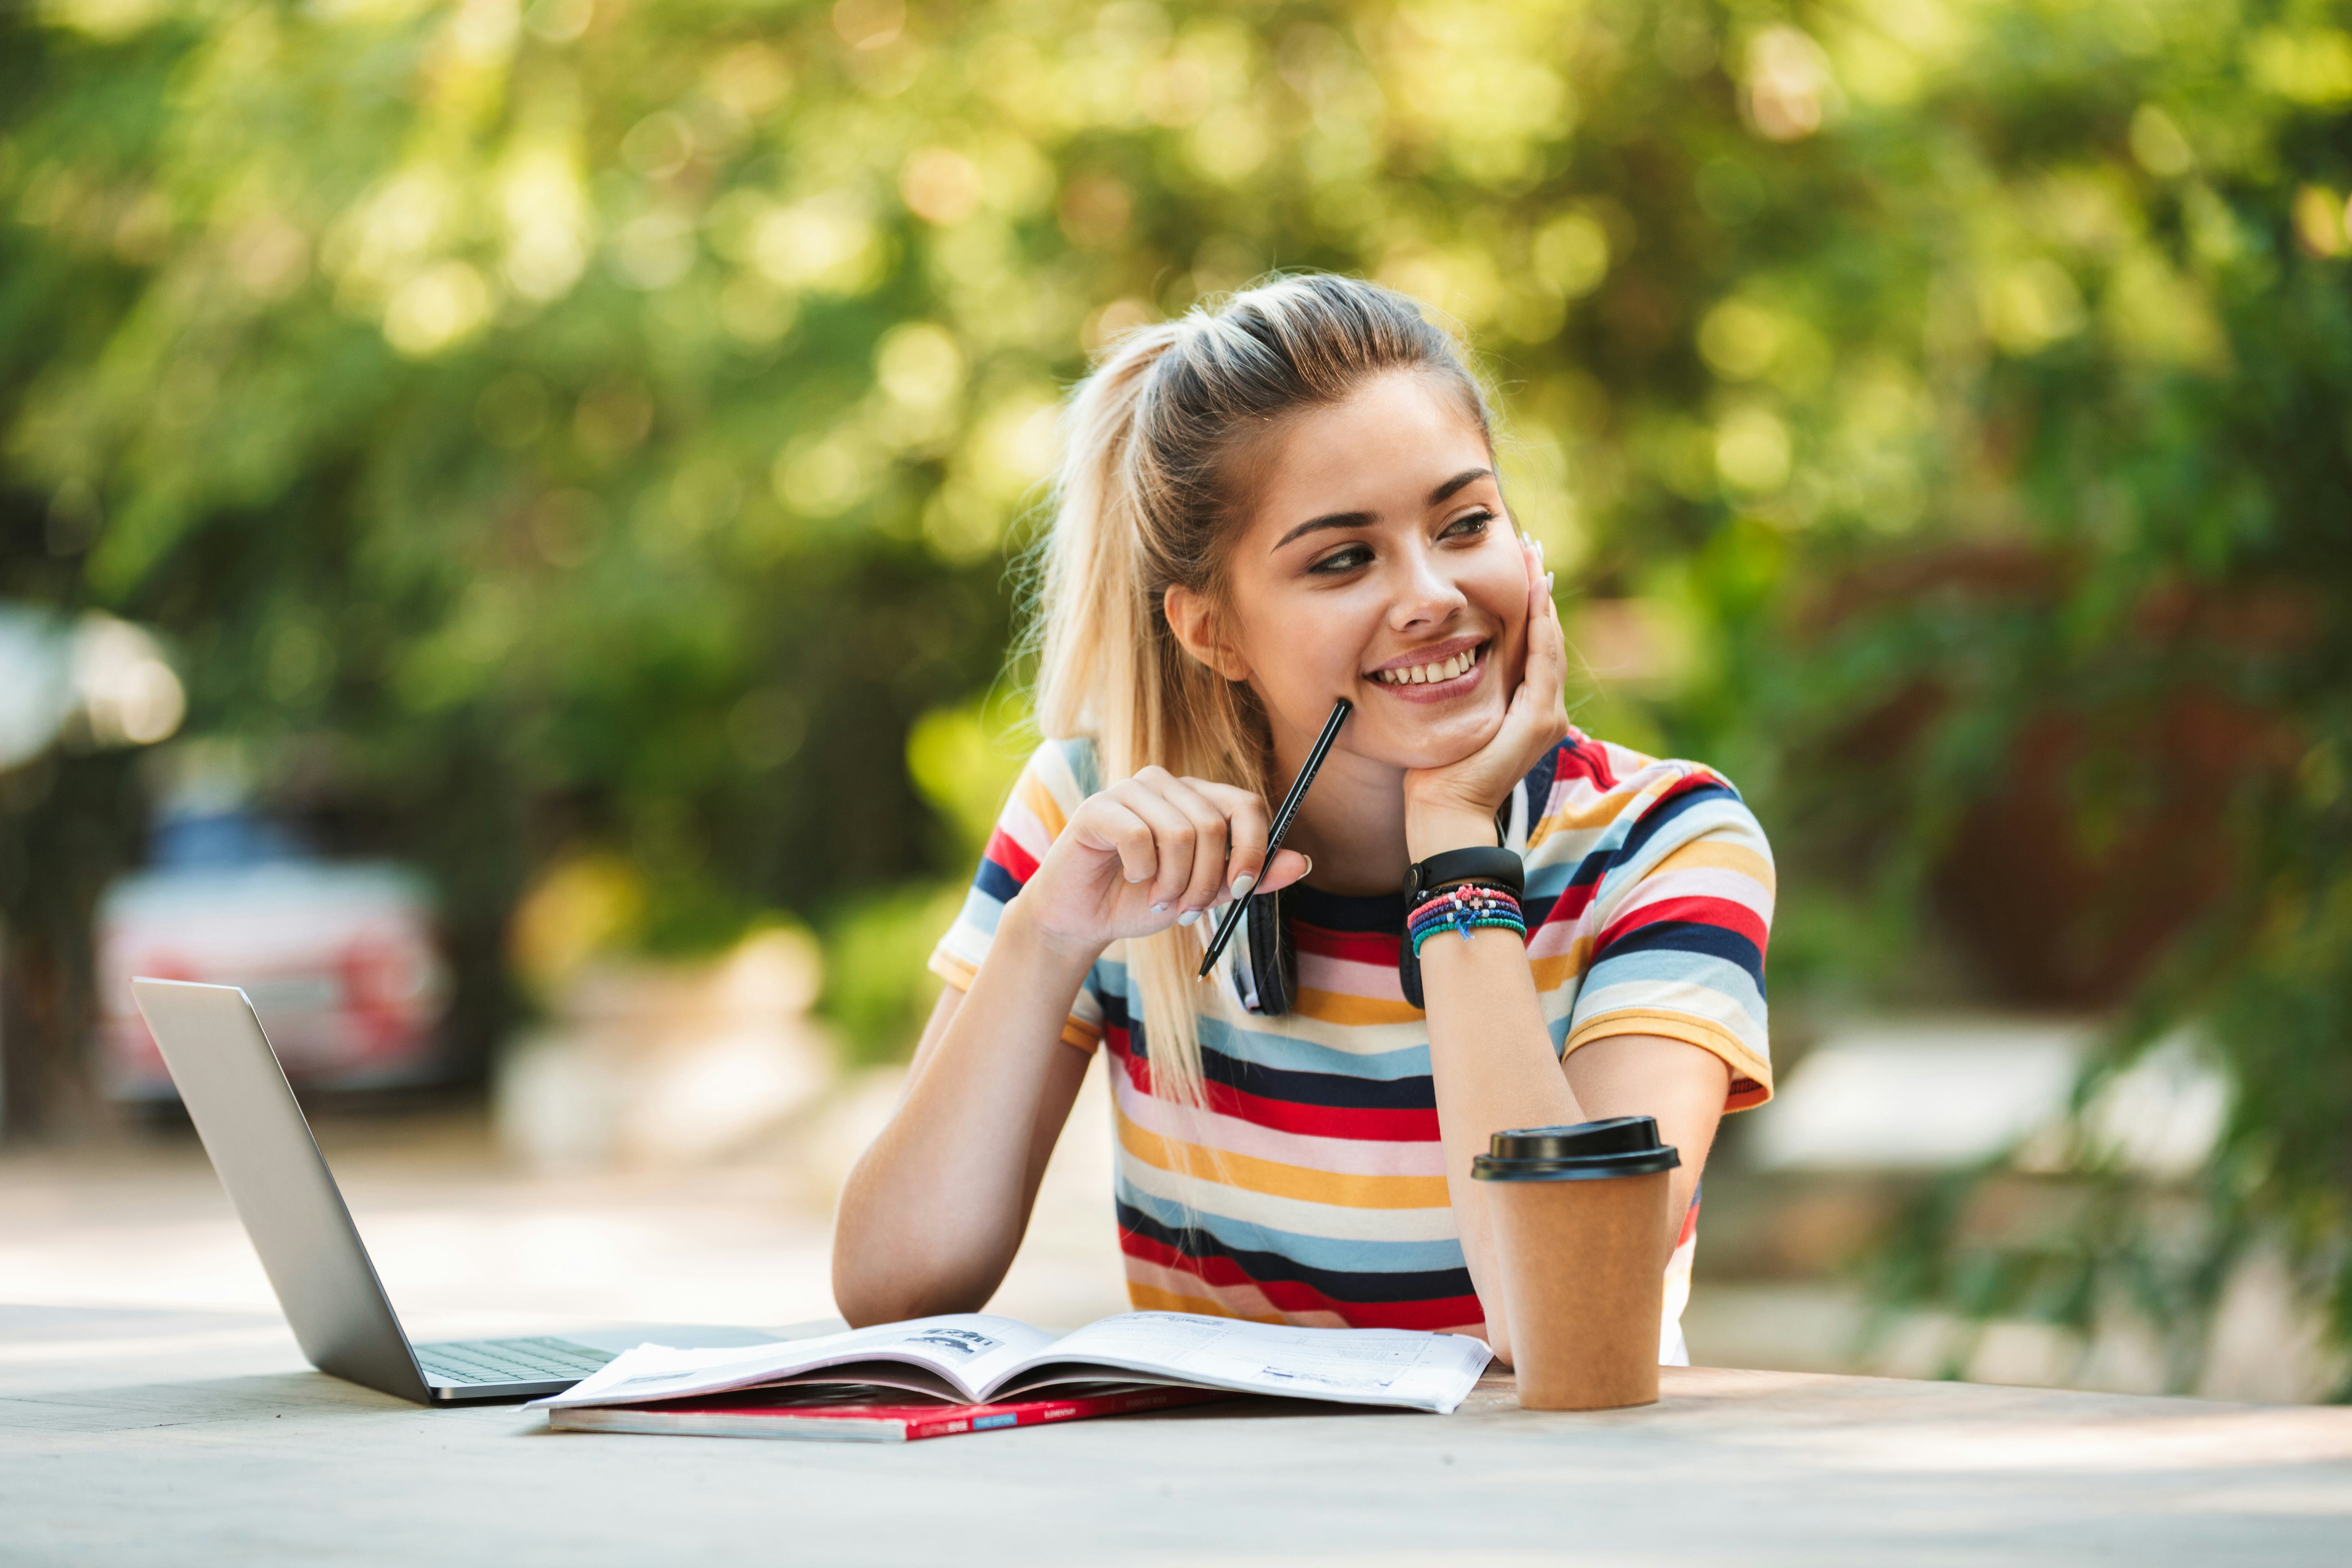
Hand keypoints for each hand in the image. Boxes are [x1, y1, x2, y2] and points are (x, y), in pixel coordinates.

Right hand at [1019, 768, 1311, 960]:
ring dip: (1174, 884)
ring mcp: (1130, 790)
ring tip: (1159, 901)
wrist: (1083, 918)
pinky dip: (1142, 873)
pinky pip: (1139, 837)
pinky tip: (1131, 880)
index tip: (1242, 891)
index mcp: (1196, 798)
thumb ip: (1250, 877)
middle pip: (1214, 826)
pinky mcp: (1098, 808)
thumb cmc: (1142, 900)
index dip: (1254, 849)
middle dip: (1207, 881)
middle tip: (1188, 911)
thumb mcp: (1205, 893)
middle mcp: (1166, 784)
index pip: (1246, 804)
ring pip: (1181, 833)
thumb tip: (1301, 861)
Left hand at [1403, 533, 1568, 857]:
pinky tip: (1534, 595)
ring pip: (1548, 643)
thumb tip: (1436, 659)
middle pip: (1545, 637)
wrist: (1444, 811)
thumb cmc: (1437, 773)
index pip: (1530, 645)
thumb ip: (1459, 691)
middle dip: (1537, 591)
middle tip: (1530, 548)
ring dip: (1541, 599)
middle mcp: (1544, 710)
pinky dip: (1540, 626)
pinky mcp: (1539, 719)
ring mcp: (1546, 715)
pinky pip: (1542, 661)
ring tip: (1534, 560)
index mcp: (1524, 709)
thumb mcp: (1451, 718)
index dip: (1527, 605)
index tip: (1518, 566)